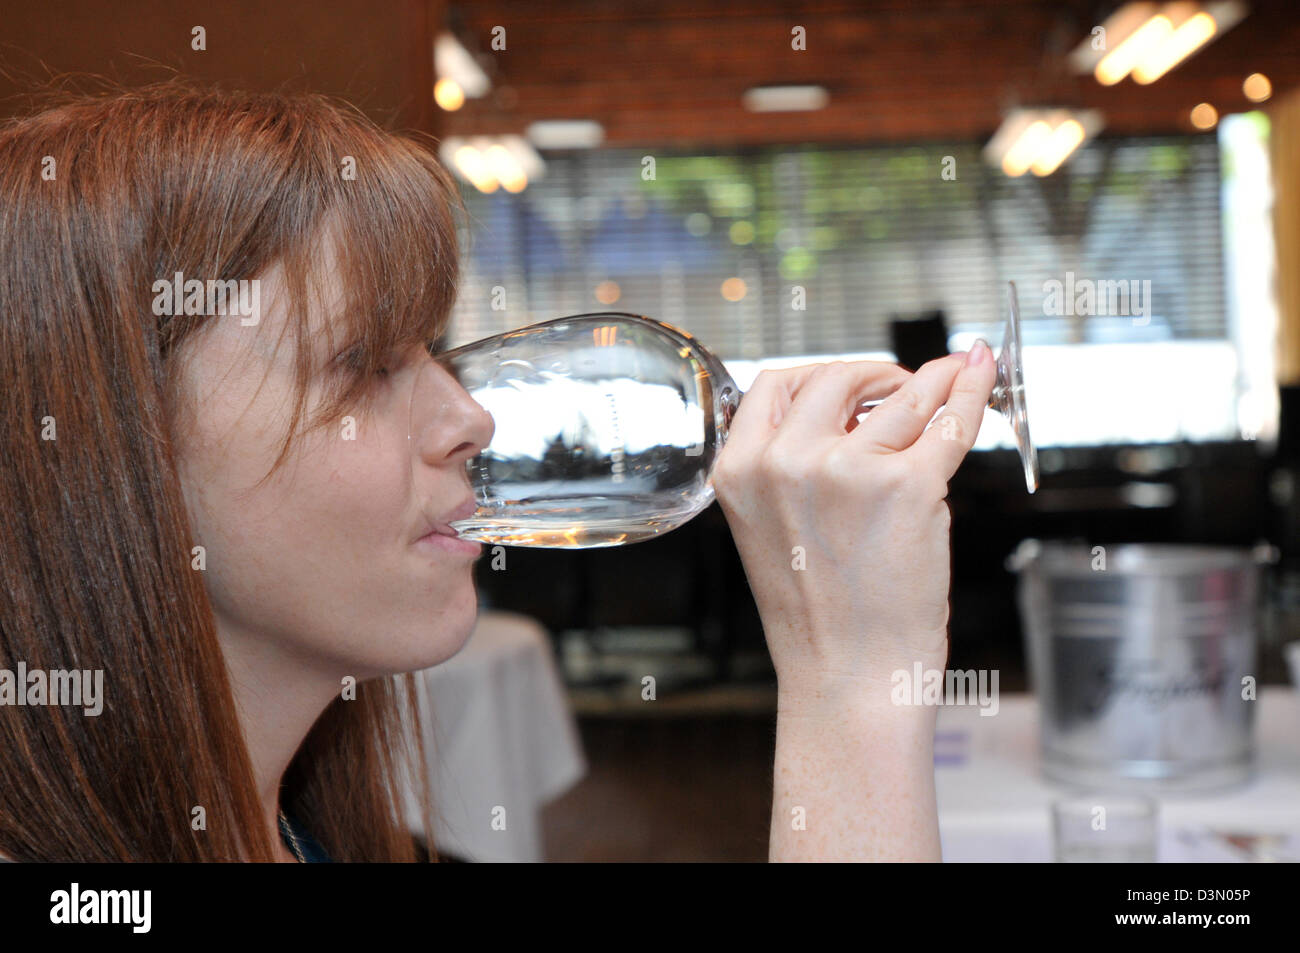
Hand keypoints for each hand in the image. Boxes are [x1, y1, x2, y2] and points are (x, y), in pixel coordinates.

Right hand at [710, 342, 996, 702]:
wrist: (849, 677)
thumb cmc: (820, 617)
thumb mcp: (774, 528)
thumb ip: (798, 466)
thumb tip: (862, 408)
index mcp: (740, 471)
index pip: (775, 385)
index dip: (819, 375)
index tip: (850, 385)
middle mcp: (785, 462)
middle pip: (835, 375)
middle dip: (874, 373)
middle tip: (903, 388)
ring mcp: (846, 469)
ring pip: (901, 394)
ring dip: (933, 379)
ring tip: (951, 380)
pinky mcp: (907, 485)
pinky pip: (948, 420)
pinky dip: (971, 391)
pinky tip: (979, 377)